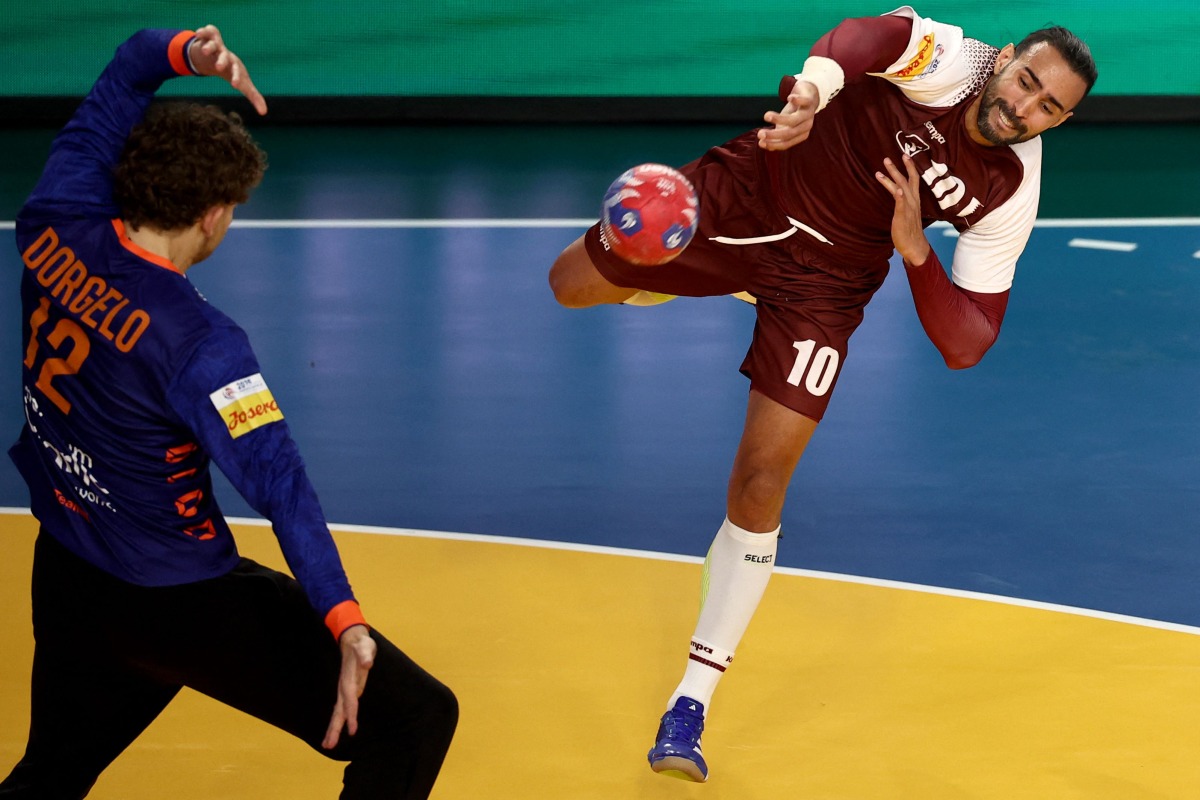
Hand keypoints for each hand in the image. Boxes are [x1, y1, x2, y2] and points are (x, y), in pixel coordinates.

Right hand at [187, 25, 267, 114]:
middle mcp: (226, 55)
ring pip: (214, 44)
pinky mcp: (208, 37)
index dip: (236, 77)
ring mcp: (217, 45)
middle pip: (225, 57)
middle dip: (222, 61)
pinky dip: (203, 32)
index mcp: (235, 66)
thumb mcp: (242, 82)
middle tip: (219, 68)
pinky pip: (206, 32)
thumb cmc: (232, 71)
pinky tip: (198, 34)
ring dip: (210, 46)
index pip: (237, 72)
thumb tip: (264, 112)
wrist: (219, 54)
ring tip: (205, 51)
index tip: (235, 85)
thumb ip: (253, 96)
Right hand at [322, 624, 375, 748]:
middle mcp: (344, 688)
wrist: (352, 641)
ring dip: (333, 728)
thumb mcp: (365, 646)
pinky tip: (335, 731)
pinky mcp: (347, 691)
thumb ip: (366, 655)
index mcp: (349, 680)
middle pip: (339, 711)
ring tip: (327, 745)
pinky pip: (342, 710)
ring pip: (338, 712)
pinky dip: (338, 721)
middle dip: (335, 728)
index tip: (352, 730)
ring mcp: (345, 690)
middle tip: (329, 745)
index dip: (351, 715)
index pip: (350, 700)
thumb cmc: (361, 644)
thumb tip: (367, 663)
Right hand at [757, 81, 818, 150]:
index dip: (773, 144)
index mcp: (800, 135)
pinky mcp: (810, 100)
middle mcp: (806, 126)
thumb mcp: (784, 126)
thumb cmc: (794, 113)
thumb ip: (776, 135)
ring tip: (766, 116)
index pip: (787, 143)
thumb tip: (762, 143)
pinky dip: (797, 100)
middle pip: (790, 133)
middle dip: (774, 134)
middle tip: (760, 133)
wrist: (809, 96)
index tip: (760, 142)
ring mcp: (808, 113)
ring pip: (794, 120)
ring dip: (779, 119)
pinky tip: (788, 98)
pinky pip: (805, 101)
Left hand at [874, 155, 930, 264]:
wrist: (914, 245)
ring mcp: (908, 208)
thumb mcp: (906, 212)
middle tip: (887, 158)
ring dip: (892, 179)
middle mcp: (913, 201)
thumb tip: (898, 193)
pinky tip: (898, 191)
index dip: (910, 167)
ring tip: (879, 171)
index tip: (905, 155)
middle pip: (906, 180)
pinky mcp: (903, 217)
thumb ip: (903, 202)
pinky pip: (902, 205)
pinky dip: (900, 197)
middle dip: (898, 168)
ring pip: (901, 189)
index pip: (913, 179)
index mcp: (914, 199)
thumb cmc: (909, 229)